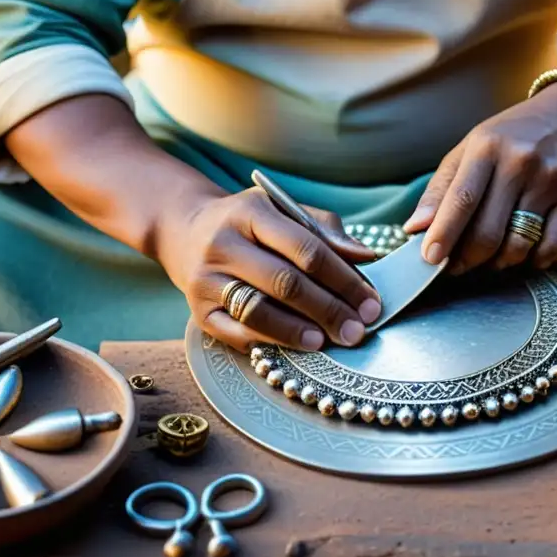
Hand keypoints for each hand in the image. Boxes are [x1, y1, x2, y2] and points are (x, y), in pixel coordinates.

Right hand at [157, 187, 381, 353]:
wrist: (185, 230)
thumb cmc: (249, 221)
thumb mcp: (282, 210)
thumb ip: (324, 230)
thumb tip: (365, 257)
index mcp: (252, 212)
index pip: (306, 249)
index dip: (344, 278)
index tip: (372, 301)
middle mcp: (224, 244)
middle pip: (286, 283)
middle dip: (329, 309)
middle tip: (358, 329)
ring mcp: (206, 279)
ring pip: (259, 311)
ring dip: (299, 331)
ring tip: (329, 341)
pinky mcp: (198, 311)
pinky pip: (238, 333)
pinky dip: (271, 341)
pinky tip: (298, 346)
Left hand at [403, 81, 556, 273]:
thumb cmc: (508, 139)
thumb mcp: (469, 150)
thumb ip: (440, 190)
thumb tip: (415, 229)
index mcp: (486, 148)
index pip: (461, 199)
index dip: (444, 234)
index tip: (430, 258)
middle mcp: (521, 163)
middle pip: (488, 231)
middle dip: (467, 258)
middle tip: (457, 265)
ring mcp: (552, 181)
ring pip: (518, 245)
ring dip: (499, 263)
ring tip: (490, 257)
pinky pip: (550, 248)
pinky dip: (532, 260)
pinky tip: (523, 252)